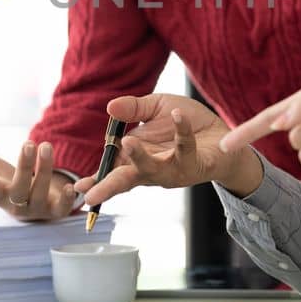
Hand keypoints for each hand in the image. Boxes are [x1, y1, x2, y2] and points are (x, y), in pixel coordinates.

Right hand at [0, 132, 79, 221]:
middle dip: (24, 167)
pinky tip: (70, 186)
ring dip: (44, 170)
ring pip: (39, 193)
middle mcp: (16, 206)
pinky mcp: (55, 211)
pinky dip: (66, 200)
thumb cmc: (7, 183)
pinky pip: (61, 209)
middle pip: (19, 190)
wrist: (30, 203)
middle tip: (28, 143)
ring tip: (46, 146)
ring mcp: (36, 210)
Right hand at [74, 94, 263, 208]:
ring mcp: (173, 169)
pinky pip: (185, 146)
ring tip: (128, 142)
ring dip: (140, 157)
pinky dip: (181, 129)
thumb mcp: (156, 108)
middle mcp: (152, 169)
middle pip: (126, 180)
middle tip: (90, 194)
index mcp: (137, 158)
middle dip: (108, 186)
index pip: (112, 171)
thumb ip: (134, 108)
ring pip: (153, 168)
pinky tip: (177, 115)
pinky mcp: (195, 163)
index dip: (95, 180)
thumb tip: (109, 107)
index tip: (78, 188)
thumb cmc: (185, 123)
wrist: (222, 132)